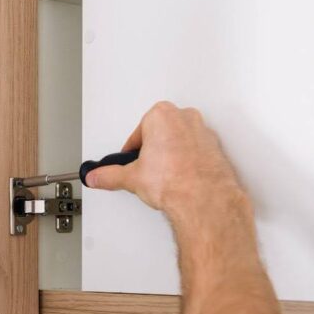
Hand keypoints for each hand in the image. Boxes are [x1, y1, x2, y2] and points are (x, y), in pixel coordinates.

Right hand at [85, 101, 246, 221]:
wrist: (203, 198)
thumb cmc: (174, 180)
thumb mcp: (131, 178)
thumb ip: (110, 175)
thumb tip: (97, 176)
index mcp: (160, 115)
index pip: (138, 133)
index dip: (132, 151)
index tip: (131, 162)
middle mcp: (184, 118)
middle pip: (160, 133)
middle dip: (153, 150)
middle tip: (148, 170)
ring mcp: (203, 131)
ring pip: (179, 140)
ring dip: (171, 154)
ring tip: (165, 176)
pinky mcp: (215, 147)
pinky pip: (196, 150)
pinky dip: (188, 161)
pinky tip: (181, 177)